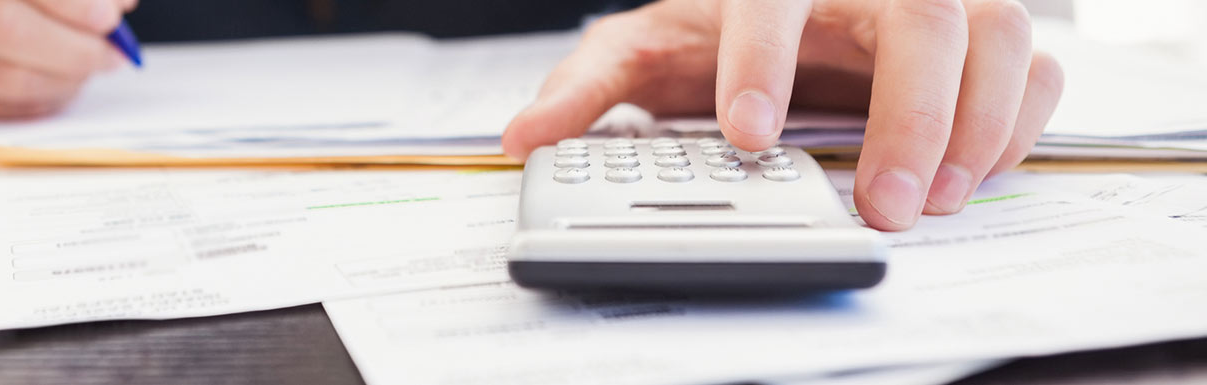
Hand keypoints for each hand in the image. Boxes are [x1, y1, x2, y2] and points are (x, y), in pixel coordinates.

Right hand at [0, 0, 136, 117]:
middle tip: (109, 53)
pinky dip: (41, 98)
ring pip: (4, 76)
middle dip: (70, 49)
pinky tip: (57, 79)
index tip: (108, 18)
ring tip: (87, 65)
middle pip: (1, 29)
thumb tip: (116, 7)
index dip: (69, 6)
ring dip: (62, 79)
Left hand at [500, 0, 1064, 230]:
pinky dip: (1017, 123)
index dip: (764, 61)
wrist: (784, 4)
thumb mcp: (645, 47)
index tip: (749, 134)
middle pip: (915, 16)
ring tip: (930, 203)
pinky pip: (1031, 66)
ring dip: (972, 124)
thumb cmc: (718, 22)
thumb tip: (527, 133)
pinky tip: (975, 178)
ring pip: (992, 33)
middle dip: (904, 116)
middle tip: (877, 205)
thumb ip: (590, 85)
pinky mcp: (986, 32)